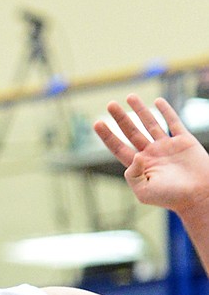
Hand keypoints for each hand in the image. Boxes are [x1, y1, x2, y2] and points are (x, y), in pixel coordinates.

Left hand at [94, 95, 208, 212]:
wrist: (199, 195)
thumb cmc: (172, 198)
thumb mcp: (144, 191)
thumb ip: (132, 175)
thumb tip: (134, 155)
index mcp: (140, 166)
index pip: (119, 148)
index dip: (107, 136)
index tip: (97, 123)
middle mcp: (152, 154)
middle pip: (132, 132)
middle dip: (121, 118)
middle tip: (110, 104)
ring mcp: (167, 147)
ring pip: (150, 124)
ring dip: (140, 110)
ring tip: (130, 96)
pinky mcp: (184, 141)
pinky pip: (173, 123)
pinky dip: (166, 111)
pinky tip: (158, 101)